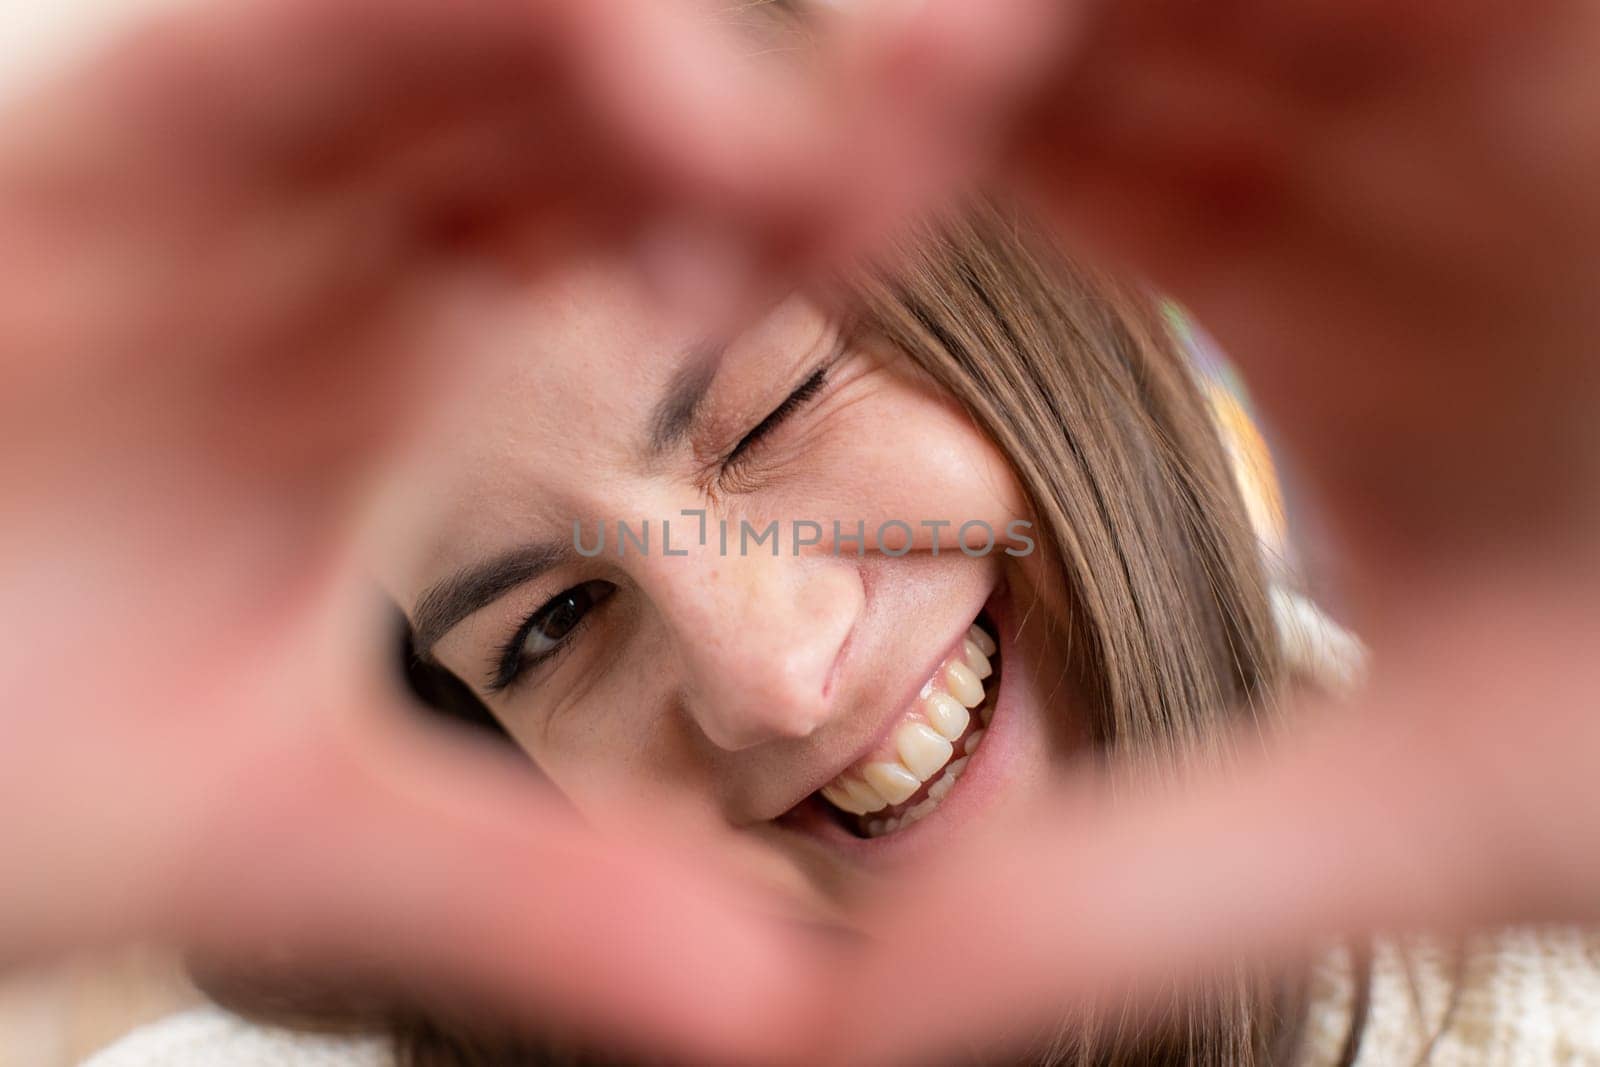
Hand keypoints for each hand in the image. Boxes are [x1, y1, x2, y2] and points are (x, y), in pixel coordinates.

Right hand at [0, 1, 828, 1060]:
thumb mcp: (282, 830)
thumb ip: (524, 899)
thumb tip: (778, 1017)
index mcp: (414, 350)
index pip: (662, 238)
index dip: (814, 215)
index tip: (933, 218)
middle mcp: (339, 235)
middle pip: (609, 112)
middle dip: (789, 101)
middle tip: (976, 70)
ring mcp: (227, 167)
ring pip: (473, 37)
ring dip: (651, 50)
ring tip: (851, 78)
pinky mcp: (100, 132)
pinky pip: (291, 31)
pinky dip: (445, 22)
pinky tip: (630, 45)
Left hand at [802, 0, 1599, 1059]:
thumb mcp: (1443, 793)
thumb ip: (1146, 882)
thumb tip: (853, 1032)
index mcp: (1325, 297)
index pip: (1039, 183)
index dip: (848, 216)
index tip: (691, 277)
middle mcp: (1386, 128)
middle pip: (1070, 33)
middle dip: (892, 80)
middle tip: (742, 169)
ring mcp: (1473, 31)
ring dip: (993, 12)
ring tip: (868, 96)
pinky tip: (971, 42)